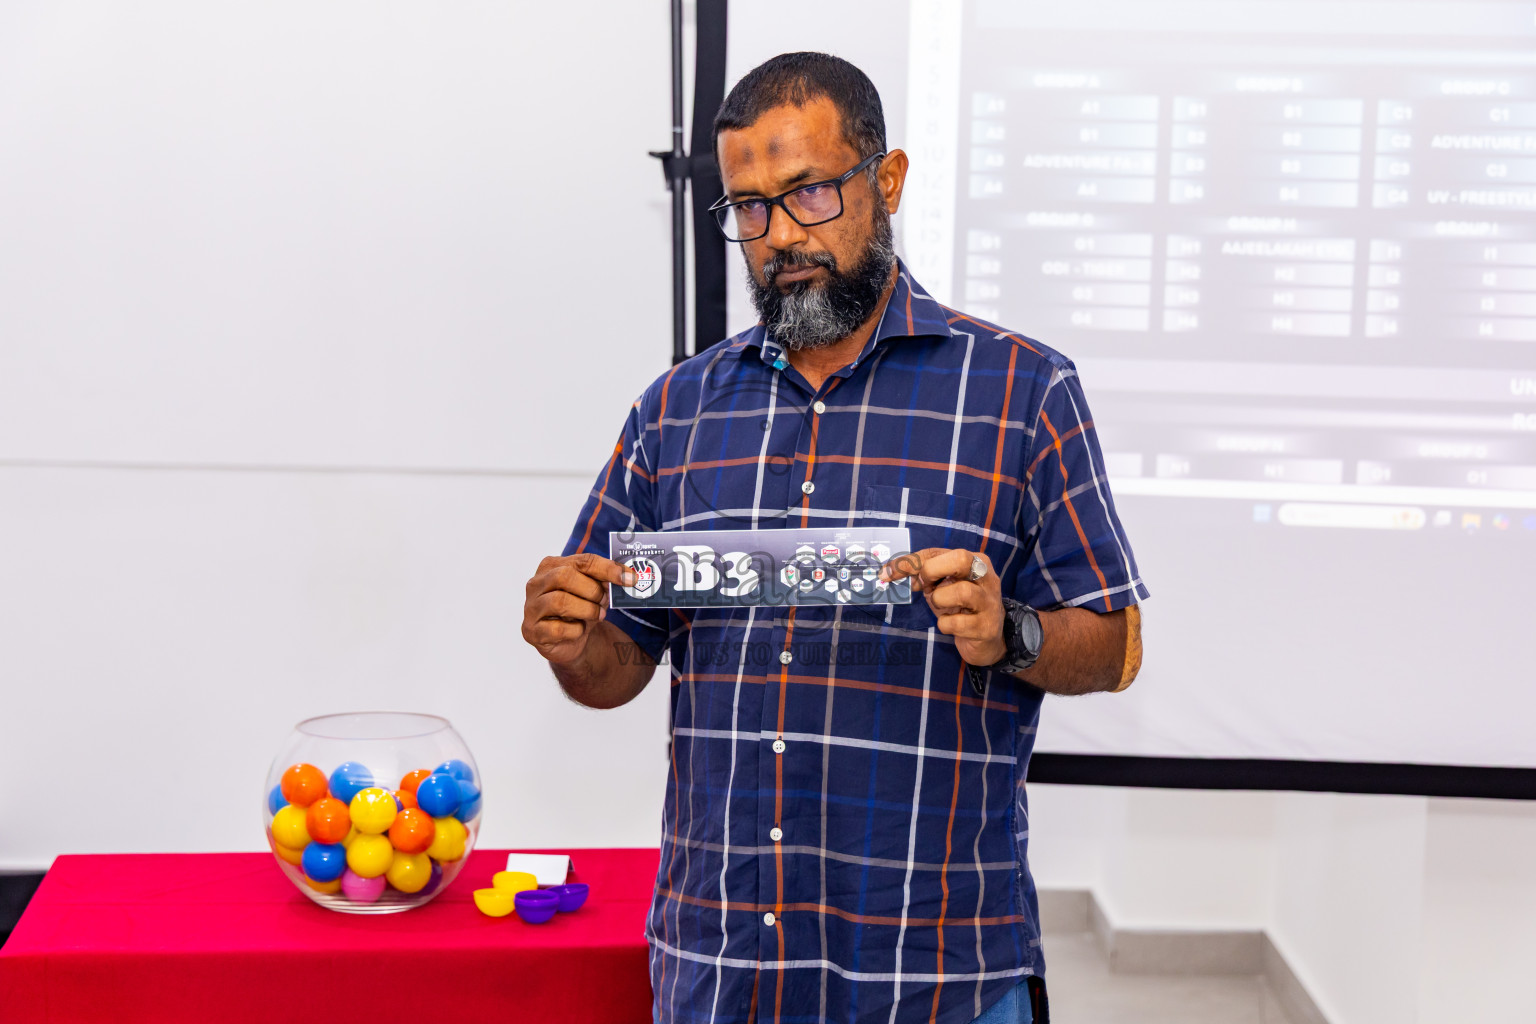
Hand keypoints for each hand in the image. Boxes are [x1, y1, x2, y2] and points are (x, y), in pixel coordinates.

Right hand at [522, 553, 635, 666]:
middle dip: (592, 590)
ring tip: (598, 615)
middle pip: (565, 576)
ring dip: (587, 610)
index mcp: (551, 566)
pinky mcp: (532, 631)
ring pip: (560, 601)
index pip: (582, 561)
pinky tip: (579, 630)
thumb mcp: (594, 591)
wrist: (569, 640)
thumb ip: (605, 580)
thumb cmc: (580, 608)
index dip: (608, 569)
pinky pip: (557, 629)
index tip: (629, 578)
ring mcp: (531, 607)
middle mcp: (536, 583)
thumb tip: (627, 576)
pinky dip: (575, 631)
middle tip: (604, 601)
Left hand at [881, 548, 1005, 666]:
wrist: (987, 639)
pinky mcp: (986, 626)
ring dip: (939, 600)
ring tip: (941, 607)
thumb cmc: (960, 607)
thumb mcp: (942, 586)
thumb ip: (923, 576)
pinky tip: (951, 625)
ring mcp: (989, 602)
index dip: (909, 562)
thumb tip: (891, 574)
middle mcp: (986, 577)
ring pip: (961, 592)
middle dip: (932, 571)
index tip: (887, 573)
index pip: (936, 552)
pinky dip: (945, 624)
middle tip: (923, 586)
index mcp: (974, 560)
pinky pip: (956, 623)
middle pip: (959, 559)